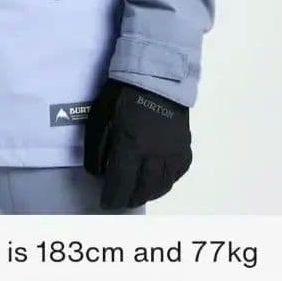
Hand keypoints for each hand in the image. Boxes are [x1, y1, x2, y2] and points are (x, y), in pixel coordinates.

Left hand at [84, 79, 191, 207]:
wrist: (155, 77)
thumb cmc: (122, 95)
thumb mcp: (100, 118)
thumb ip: (96, 150)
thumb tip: (98, 175)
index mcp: (130, 145)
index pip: (120, 183)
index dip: (112, 198)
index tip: (106, 203)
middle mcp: (154, 153)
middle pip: (142, 189)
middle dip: (129, 199)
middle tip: (121, 201)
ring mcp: (172, 151)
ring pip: (162, 185)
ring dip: (148, 193)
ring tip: (138, 194)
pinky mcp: (185, 146)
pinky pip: (177, 173)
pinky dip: (167, 181)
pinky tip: (158, 180)